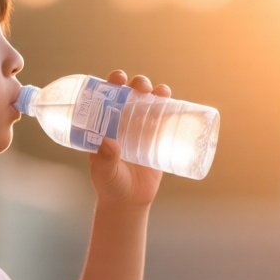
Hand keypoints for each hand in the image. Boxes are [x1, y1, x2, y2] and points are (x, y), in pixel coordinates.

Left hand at [89, 69, 169, 209]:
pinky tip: (174, 102)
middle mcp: (123, 121)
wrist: (129, 201)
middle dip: (138, 84)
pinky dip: (172, 107)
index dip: (112, 82)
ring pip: (150, 102)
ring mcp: (142, 128)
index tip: (118, 78)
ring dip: (157, 91)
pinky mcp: (157, 138)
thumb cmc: (110, 185)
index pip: (107, 96)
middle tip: (142, 87)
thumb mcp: (105, 172)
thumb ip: (104, 160)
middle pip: (131, 94)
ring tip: (160, 92)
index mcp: (106, 123)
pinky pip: (166, 118)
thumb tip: (108, 143)